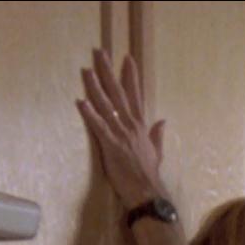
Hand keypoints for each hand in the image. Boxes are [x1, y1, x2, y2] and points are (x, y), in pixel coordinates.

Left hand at [75, 48, 168, 207]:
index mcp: (141, 126)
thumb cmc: (149, 174)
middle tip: (100, 53)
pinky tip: (81, 101)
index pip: (135, 95)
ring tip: (86, 70)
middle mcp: (131, 125)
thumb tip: (163, 121)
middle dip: (109, 72)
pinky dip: (90, 114)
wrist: (148, 192)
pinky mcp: (111, 145)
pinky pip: (99, 126)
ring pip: (106, 105)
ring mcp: (121, 134)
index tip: (126, 59)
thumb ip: (157, 135)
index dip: (131, 76)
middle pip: (118, 93)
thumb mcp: (157, 152)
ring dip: (95, 87)